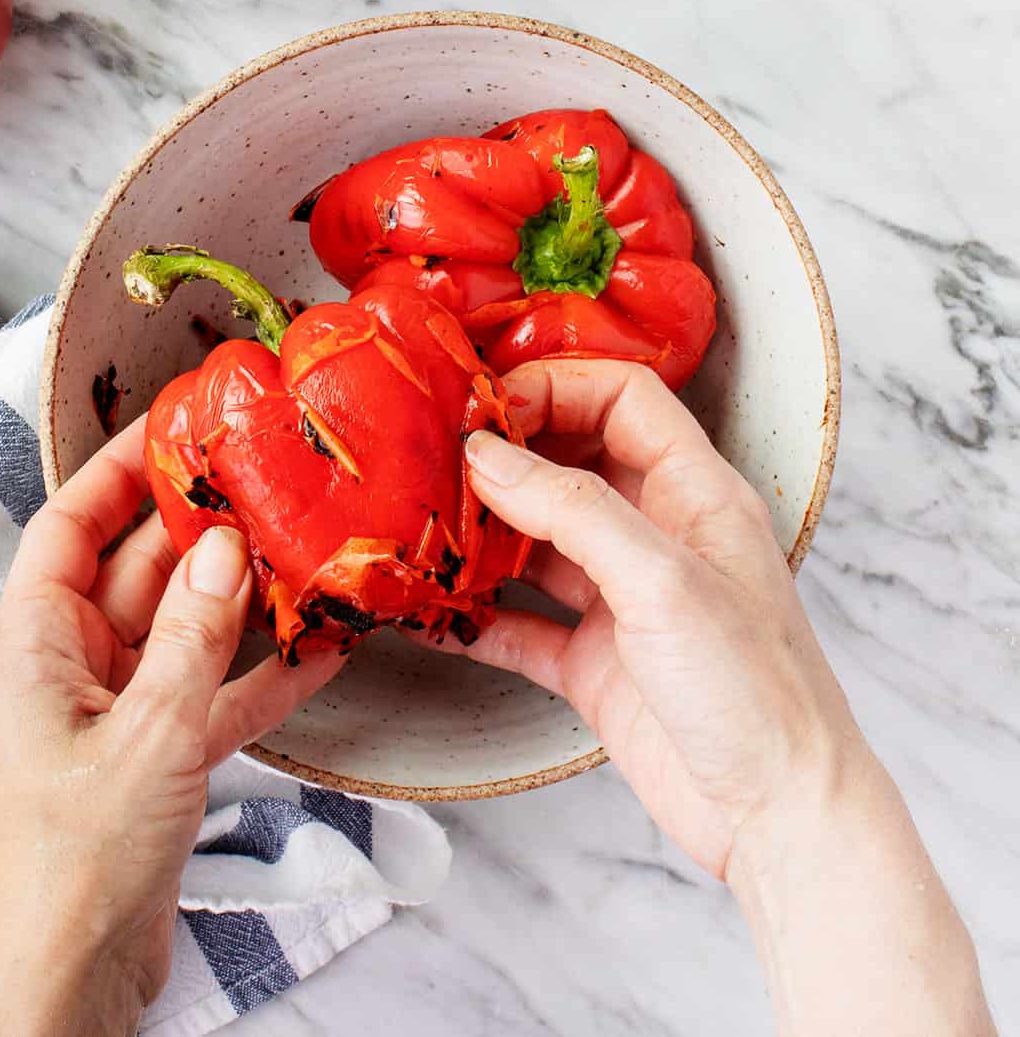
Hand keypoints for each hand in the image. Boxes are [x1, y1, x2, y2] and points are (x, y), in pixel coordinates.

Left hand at [0, 418, 342, 1036]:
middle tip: (271, 479)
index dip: (120, 468)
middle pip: (143, 567)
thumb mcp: (149, 735)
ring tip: (310, 550)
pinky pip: (215, 691)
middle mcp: (73, 664)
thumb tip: (225, 550)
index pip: (72, 524)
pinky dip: (263, 673)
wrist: (74, 980)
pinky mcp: (158, 753)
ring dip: (246, 599)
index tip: (178, 422)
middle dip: (206, 528)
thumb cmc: (77, 863)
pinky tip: (322, 650)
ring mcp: (118, 709)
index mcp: (37, 644)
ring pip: (188, 627)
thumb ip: (193, 639)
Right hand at [461, 358, 857, 878]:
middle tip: (440, 457)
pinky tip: (436, 616)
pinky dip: (481, 618)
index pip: (623, 399)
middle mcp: (659, 536)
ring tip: (427, 527)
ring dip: (487, 534)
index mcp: (696, 493)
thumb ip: (573, 511)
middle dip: (509, 454)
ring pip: (542, 542)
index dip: (557, 387)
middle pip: (573, 462)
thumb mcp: (663, 582)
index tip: (489, 405)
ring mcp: (626, 601)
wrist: (780, 819)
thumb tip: (489, 456)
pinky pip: (525, 625)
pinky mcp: (599, 665)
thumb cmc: (757, 691)